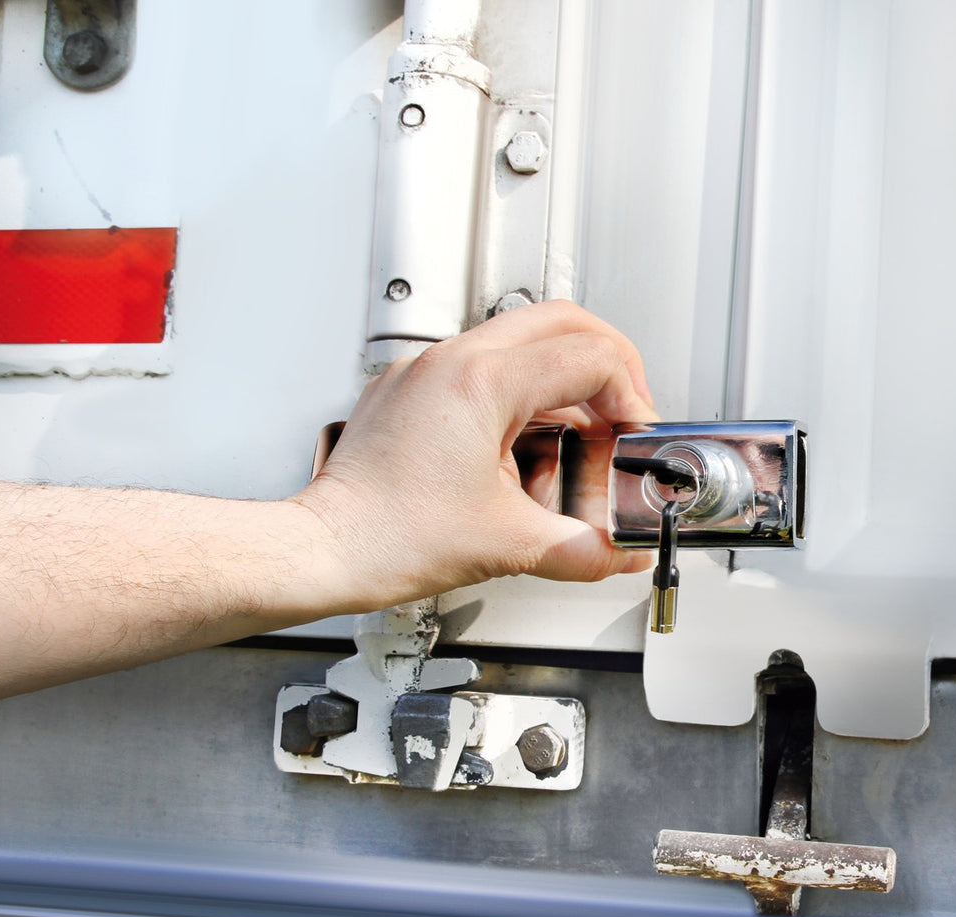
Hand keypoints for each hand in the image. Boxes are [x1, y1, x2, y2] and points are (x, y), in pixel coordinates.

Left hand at [292, 301, 660, 611]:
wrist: (323, 550)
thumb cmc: (385, 537)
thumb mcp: (509, 545)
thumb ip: (584, 550)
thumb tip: (620, 555)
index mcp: (480, 383)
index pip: (589, 357)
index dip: (630, 396)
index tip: (633, 434)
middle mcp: (451, 361)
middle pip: (562, 321)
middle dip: (609, 364)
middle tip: (625, 407)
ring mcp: (426, 370)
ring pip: (521, 339)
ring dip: (563, 381)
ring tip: (578, 437)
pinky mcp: (411, 391)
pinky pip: (482, 366)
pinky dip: (520, 396)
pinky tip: (525, 447)